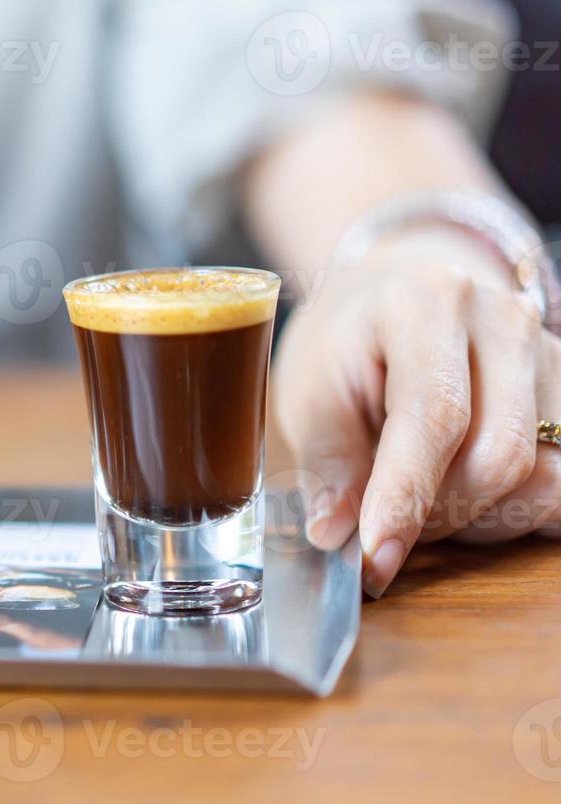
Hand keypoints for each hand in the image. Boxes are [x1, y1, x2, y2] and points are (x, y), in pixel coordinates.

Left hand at [274, 225, 560, 597]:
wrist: (399, 293)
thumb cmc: (348, 345)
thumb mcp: (310, 392)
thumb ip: (327, 465)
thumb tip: (335, 536)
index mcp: (425, 304)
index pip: (435, 415)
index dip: (407, 495)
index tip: (377, 555)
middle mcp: (502, 320)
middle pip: (498, 457)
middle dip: (439, 514)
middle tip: (387, 523)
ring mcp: (550, 353)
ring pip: (542, 477)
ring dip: (478, 515)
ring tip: (424, 498)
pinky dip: (516, 509)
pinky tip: (466, 494)